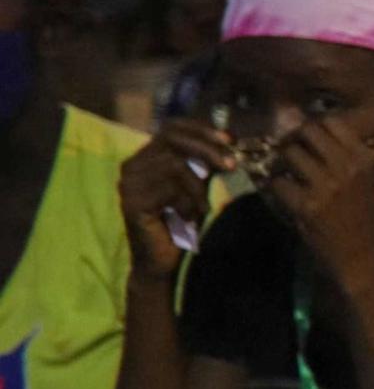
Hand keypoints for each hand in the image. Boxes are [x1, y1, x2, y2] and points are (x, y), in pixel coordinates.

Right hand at [119, 121, 224, 279]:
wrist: (164, 261)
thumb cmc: (183, 222)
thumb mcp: (198, 185)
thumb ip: (205, 163)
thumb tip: (229, 141)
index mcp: (145, 157)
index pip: (171, 128)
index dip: (201, 129)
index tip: (229, 140)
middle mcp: (131, 166)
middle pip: (172, 141)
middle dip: (207, 150)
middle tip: (231, 165)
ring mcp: (128, 184)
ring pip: (174, 165)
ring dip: (197, 187)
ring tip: (202, 208)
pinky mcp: (131, 203)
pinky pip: (169, 189)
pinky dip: (187, 202)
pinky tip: (188, 217)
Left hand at [258, 114, 373, 296]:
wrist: (363, 259)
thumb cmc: (367, 221)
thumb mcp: (368, 183)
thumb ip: (349, 159)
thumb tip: (320, 135)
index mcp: (364, 160)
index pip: (332, 122)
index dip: (314, 126)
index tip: (307, 138)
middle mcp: (346, 167)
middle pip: (307, 132)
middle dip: (293, 140)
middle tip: (289, 152)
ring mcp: (325, 186)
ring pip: (289, 155)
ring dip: (281, 163)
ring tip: (285, 174)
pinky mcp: (306, 206)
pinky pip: (278, 183)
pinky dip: (275, 187)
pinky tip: (284, 196)